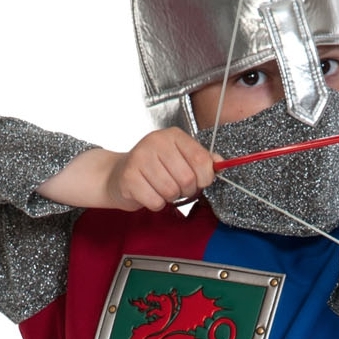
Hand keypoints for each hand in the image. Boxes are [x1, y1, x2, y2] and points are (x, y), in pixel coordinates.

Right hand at [103, 130, 219, 211]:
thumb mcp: (179, 158)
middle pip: (187, 178)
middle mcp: (156, 141)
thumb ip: (202, 160)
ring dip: (169, 197)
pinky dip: (155, 203)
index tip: (198, 181)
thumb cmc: (154, 169)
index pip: (202, 160)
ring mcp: (140, 158)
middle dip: (186, 190)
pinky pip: (155, 201)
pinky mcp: (129, 177)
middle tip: (176, 187)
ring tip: (160, 189)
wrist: (118, 174)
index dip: (205, 178)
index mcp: (173, 135)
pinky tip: (148, 193)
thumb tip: (221, 163)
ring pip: (171, 191)